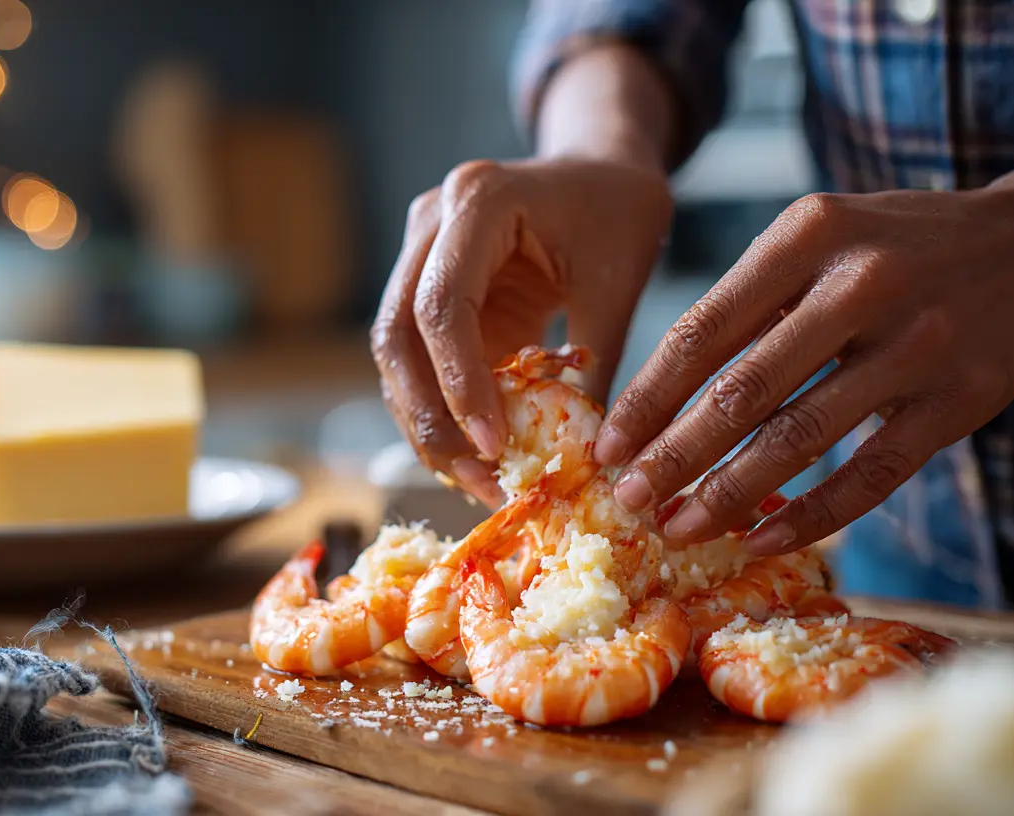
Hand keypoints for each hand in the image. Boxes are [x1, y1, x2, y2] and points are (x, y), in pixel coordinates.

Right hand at [371, 157, 671, 504]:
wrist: (600, 169)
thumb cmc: (617, 212)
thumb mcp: (619, 284)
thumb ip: (595, 366)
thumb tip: (582, 460)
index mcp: (479, 201)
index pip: (442, 305)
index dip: (459, 382)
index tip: (494, 445)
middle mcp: (431, 223)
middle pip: (396, 334)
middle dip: (429, 417)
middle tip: (473, 477)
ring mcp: (419, 254)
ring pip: (394, 354)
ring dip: (427, 422)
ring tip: (475, 480)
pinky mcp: (426, 289)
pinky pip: (417, 359)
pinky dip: (440, 409)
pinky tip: (474, 454)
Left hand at [596, 184, 1013, 553]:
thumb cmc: (896, 245)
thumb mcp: (819, 239)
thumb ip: (750, 303)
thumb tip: (657, 400)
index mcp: (808, 235)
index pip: (703, 331)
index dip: (648, 398)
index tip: (607, 445)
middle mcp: (861, 284)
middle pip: (742, 392)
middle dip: (674, 457)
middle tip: (629, 500)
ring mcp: (917, 345)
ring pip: (800, 440)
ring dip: (728, 495)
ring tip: (679, 529)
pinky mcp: (959, 401)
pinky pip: (869, 475)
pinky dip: (810, 517)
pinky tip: (760, 540)